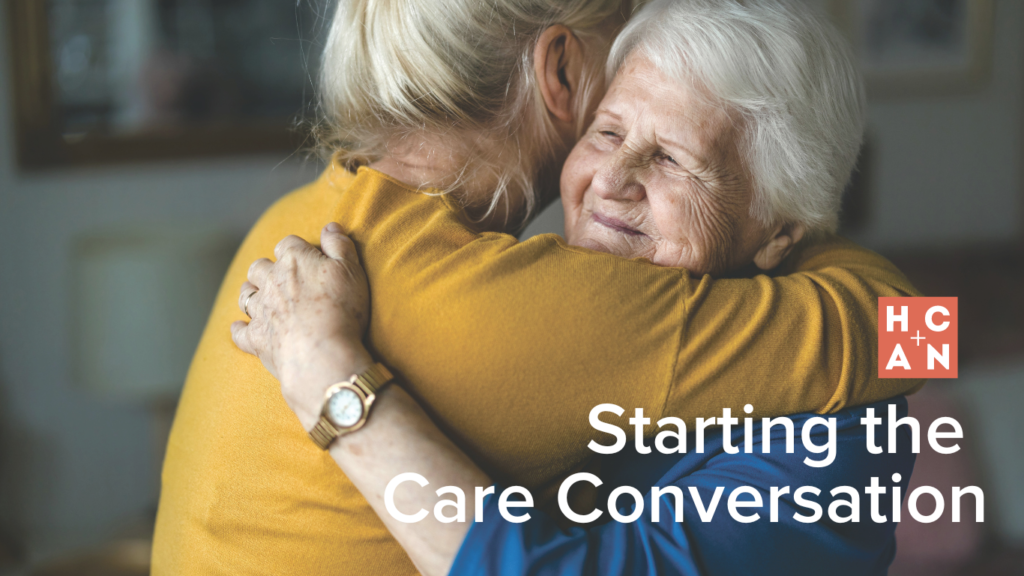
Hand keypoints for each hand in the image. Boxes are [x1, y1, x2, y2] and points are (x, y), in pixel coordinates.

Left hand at [231, 222, 373, 429]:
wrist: (322, 353)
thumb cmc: (342, 310)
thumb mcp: (352, 271)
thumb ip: (340, 245)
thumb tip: (330, 226)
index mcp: (294, 260)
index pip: (288, 243)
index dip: (298, 249)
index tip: (309, 258)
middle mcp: (271, 281)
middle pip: (259, 267)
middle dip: (267, 268)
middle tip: (280, 277)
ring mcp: (261, 310)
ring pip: (246, 294)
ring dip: (251, 293)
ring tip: (261, 297)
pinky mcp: (256, 338)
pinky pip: (240, 331)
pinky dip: (240, 328)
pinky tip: (241, 327)